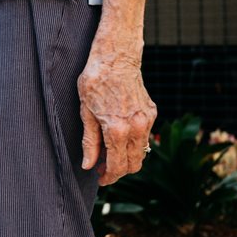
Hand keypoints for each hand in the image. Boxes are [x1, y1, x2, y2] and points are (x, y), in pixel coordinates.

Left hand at [79, 41, 154, 183]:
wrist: (116, 58)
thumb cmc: (94, 82)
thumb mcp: (85, 112)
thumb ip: (89, 141)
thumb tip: (88, 165)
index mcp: (117, 130)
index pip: (117, 166)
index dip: (108, 176)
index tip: (99, 178)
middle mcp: (137, 128)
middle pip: (133, 164)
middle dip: (118, 171)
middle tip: (101, 168)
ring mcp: (147, 120)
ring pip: (141, 152)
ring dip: (127, 158)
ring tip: (108, 153)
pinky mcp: (151, 113)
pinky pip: (144, 136)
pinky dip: (133, 143)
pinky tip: (118, 136)